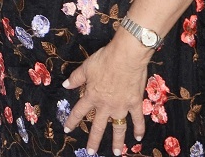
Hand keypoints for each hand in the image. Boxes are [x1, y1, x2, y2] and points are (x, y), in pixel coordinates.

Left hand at [62, 36, 150, 154]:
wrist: (126, 57)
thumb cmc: (104, 60)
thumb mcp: (86, 67)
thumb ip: (76, 78)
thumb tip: (65, 85)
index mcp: (92, 96)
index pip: (79, 111)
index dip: (72, 120)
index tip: (67, 129)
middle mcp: (105, 105)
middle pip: (98, 126)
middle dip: (93, 140)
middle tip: (91, 152)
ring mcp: (121, 106)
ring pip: (118, 127)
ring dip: (117, 141)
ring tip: (116, 153)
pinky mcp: (135, 104)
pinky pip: (137, 120)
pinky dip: (139, 129)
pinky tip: (138, 138)